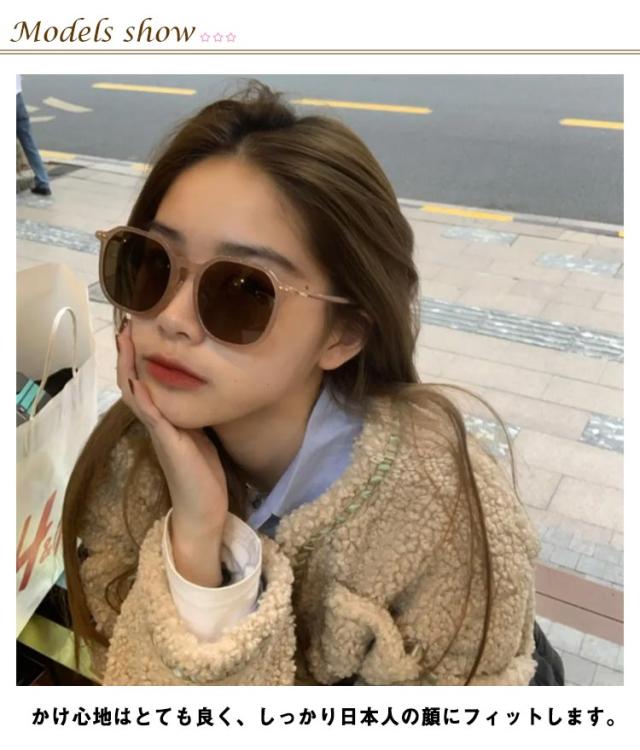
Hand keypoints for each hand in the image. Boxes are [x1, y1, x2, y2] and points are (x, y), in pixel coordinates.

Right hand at [116, 318, 227, 585]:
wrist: (203, 508)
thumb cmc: (203, 472)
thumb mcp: (201, 432)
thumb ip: (195, 411)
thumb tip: (202, 385)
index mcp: (165, 417)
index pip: (146, 380)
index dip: (139, 355)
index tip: (137, 327)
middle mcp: (157, 421)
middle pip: (134, 381)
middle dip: (129, 353)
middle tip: (124, 323)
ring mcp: (160, 432)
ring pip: (137, 394)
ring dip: (129, 367)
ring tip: (125, 340)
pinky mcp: (168, 443)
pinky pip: (152, 416)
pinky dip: (144, 396)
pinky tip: (138, 379)